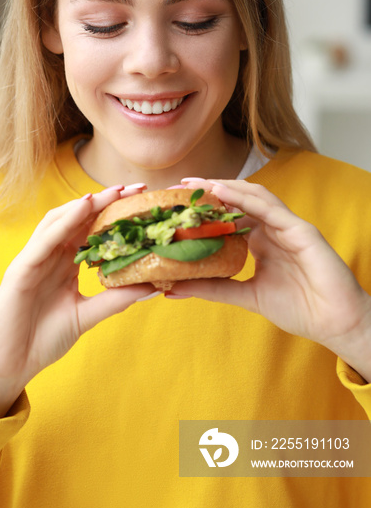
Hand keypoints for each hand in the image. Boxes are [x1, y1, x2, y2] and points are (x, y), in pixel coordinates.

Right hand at [0, 184, 153, 415]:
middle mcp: (50, 255)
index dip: (115, 214)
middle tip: (136, 188)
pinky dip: (64, 222)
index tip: (144, 202)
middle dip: (107, 200)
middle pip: (79, 218)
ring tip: (113, 192)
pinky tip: (83, 209)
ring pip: (60, 221)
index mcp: (65, 262)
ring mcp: (34, 259)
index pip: (92, 229)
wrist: (10, 366)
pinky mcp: (21, 269)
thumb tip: (152, 286)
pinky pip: (44, 240)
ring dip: (86, 204)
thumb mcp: (87, 315)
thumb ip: (115, 299)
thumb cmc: (44, 338)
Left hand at [168, 178, 370, 381]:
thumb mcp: (246, 296)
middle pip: (239, 199)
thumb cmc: (299, 308)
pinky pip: (271, 209)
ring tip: (198, 184)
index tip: (178, 204)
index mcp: (261, 240)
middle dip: (211, 189)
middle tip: (182, 185)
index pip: (230, 215)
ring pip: (254, 196)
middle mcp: (273, 228)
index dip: (205, 207)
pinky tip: (223, 193)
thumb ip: (213, 288)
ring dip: (225, 187)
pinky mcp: (301, 230)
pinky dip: (246, 199)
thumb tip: (172, 289)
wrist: (335, 323)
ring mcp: (287, 226)